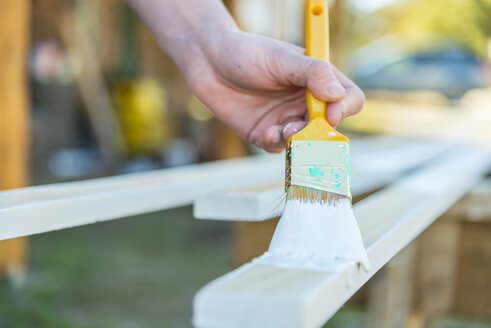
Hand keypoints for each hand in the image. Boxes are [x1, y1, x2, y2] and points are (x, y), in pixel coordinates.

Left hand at [188, 30, 364, 152]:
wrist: (208, 63)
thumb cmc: (246, 53)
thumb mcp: (281, 58)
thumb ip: (313, 73)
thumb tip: (338, 95)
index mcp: (317, 80)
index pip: (348, 98)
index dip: (345, 109)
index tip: (330, 115)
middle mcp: (306, 102)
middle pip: (328, 127)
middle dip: (317, 133)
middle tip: (298, 129)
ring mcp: (286, 119)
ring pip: (305, 142)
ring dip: (296, 141)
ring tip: (279, 130)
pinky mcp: (266, 133)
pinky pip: (280, 148)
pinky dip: (275, 144)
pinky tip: (264, 132)